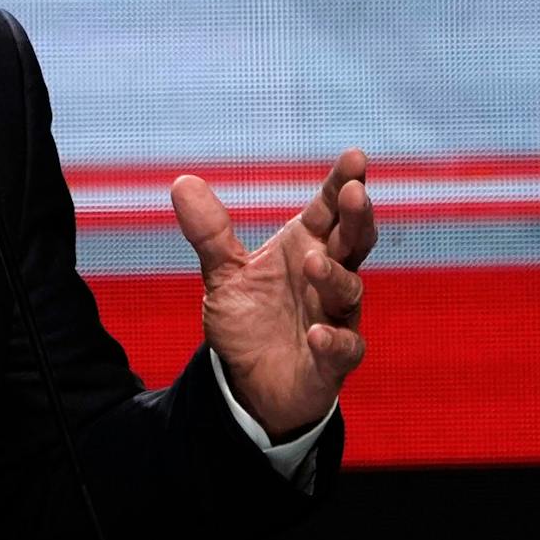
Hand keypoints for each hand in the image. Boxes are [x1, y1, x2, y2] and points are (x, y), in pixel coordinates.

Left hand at [172, 148, 373, 438]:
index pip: (330, 210)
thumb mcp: (224, 273)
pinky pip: (344, 349)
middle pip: (354, 241)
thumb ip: (210, 232)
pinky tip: (317, 333)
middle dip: (357, 217)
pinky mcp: (332, 361)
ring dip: (335, 276)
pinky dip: (333, 340)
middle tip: (356, 192)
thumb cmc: (249, 320)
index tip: (355, 156)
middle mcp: (328, 279)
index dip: (343, 184)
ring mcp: (336, 318)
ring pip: (349, 291)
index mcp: (306, 248)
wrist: (250, 383)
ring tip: (314, 261)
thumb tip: (182, 181)